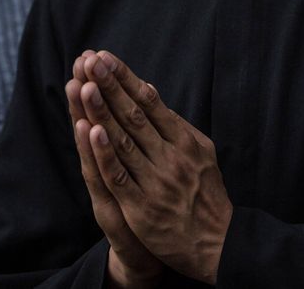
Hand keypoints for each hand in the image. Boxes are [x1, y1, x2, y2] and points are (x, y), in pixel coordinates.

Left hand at [79, 50, 232, 284]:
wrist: (218, 244)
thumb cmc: (205, 194)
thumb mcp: (201, 152)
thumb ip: (174, 124)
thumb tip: (150, 92)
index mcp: (184, 140)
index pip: (149, 102)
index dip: (124, 79)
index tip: (105, 57)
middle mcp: (170, 157)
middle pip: (133, 116)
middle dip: (109, 86)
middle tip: (90, 61)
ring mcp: (155, 182)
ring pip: (123, 141)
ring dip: (102, 112)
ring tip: (85, 85)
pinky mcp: (141, 208)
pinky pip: (120, 177)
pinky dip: (105, 154)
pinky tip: (92, 132)